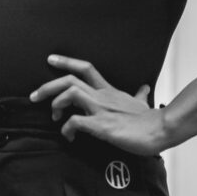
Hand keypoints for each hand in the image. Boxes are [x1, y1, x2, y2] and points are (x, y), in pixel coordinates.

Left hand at [29, 55, 167, 154]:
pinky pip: (76, 122)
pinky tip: (68, 136)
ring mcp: (101, 109)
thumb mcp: (142, 102)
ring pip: (70, 93)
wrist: (161, 130)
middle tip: (35, 96)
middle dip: (48, 86)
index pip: (86, 68)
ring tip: (55, 118)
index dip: (66, 61)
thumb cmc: (150, 119)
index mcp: (109, 91)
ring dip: (56, 104)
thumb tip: (144, 88)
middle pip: (70, 80)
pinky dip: (66, 128)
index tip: (50, 59)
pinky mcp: (102, 126)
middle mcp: (102, 96)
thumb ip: (139, 95)